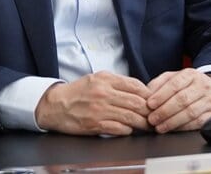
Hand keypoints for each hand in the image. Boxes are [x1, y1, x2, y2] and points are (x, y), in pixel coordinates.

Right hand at [34, 72, 151, 134]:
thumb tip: (139, 90)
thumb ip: (117, 83)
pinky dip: (127, 130)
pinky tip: (129, 130)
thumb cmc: (78, 92)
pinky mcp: (95, 125)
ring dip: (142, 123)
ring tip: (148, 126)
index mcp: (106, 79)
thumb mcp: (97, 79)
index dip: (149, 95)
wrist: (55, 105)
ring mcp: (100, 110)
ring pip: (130, 117)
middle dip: (149, 111)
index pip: (136, 86)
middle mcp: (104, 93)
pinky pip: (118, 129)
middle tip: (155, 116)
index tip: (154, 101)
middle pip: (136, 102)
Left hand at [145, 68, 210, 132]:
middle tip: (152, 119)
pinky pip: (198, 123)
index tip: (150, 104)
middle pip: (182, 99)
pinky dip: (183, 127)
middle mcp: (202, 86)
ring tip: (159, 127)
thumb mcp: (174, 78)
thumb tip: (145, 94)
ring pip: (190, 112)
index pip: (175, 84)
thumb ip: (159, 84)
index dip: (161, 95)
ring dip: (172, 121)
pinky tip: (173, 129)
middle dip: (164, 111)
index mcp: (191, 75)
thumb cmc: (189, 86)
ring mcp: (210, 100)